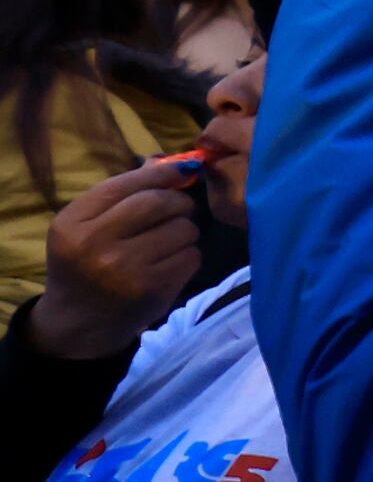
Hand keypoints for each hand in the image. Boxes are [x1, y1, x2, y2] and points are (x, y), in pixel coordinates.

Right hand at [26, 156, 207, 357]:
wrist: (80, 319)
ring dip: (185, 230)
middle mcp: (95, 243)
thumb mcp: (84, 226)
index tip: (183, 169)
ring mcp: (125, 268)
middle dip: (178, 201)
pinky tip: (171, 261)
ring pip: (182, 229)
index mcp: (73, 222)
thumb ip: (120, 195)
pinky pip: (191, 256)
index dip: (162, 174)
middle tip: (179, 208)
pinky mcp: (153, 289)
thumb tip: (169, 163)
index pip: (125, 185)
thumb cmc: (85, 262)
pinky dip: (189, 254)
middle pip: (158, 203)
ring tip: (170, 239)